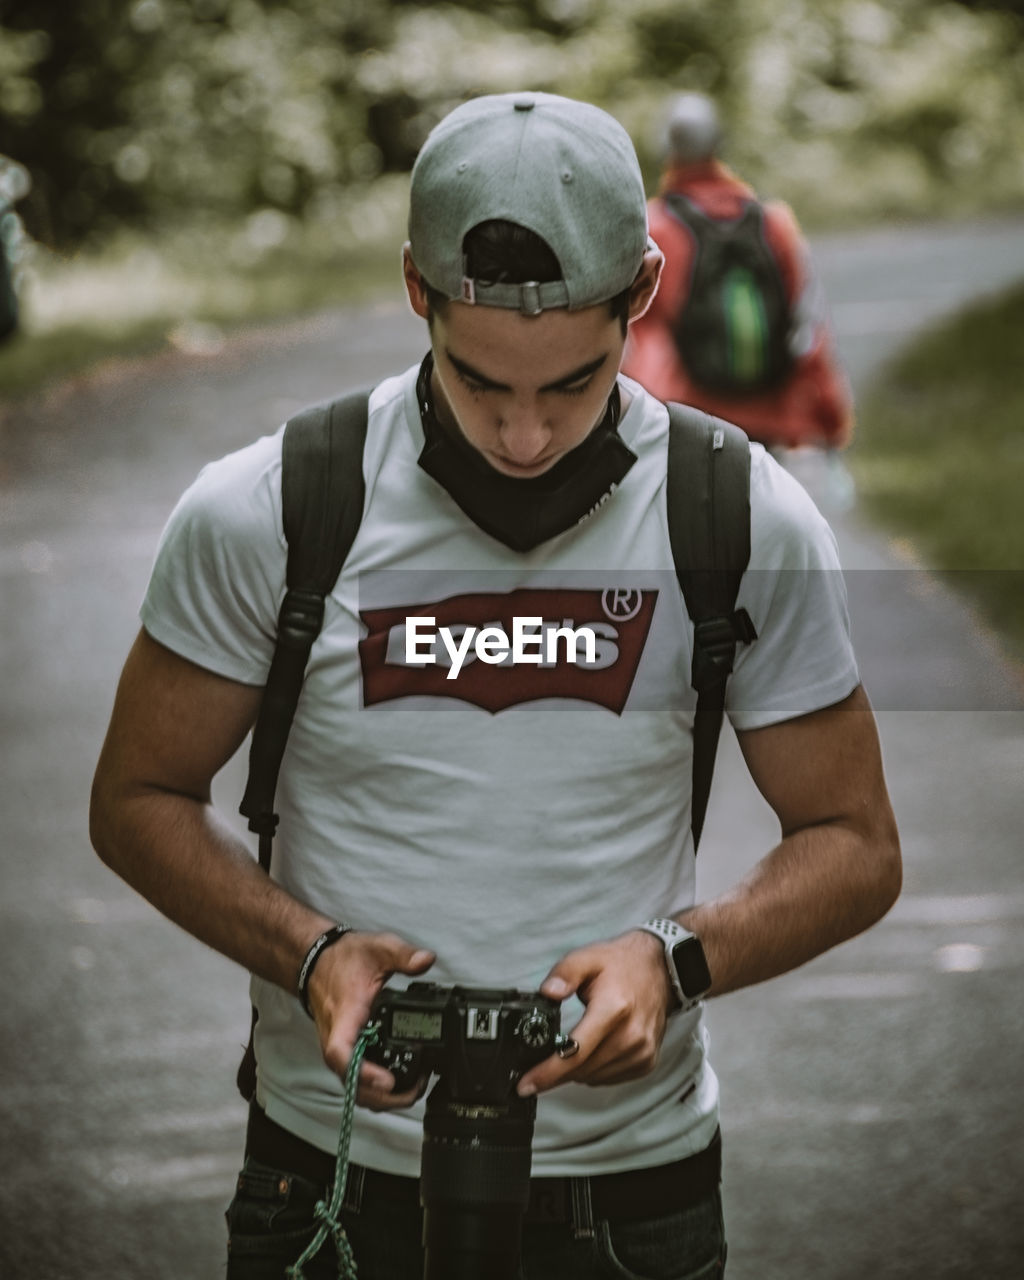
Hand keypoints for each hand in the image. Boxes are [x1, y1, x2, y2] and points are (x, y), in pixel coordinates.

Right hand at [305, 929, 435, 1109]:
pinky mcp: (344, 1050)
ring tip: (413, 1090)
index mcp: (344, 1017)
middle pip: (350, 1083)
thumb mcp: (378, 949)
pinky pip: (355, 1078)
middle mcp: (336, 1039)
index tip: (389, 1080)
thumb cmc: (344, 958)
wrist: (317, 961)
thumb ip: (403, 955)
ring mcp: (339, 1048)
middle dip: (382, 1096)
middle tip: (415, 1090)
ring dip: (380, 1097)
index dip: (363, 1073)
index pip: (342, 1054)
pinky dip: (374, 1088)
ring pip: (352, 1086)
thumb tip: (426, 960)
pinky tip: (399, 1082)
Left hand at [516, 929, 673, 1096]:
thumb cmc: (622, 964)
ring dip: (575, 1070)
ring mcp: (642, 1052)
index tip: (525, 1084)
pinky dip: (593, 1070)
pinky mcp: (647, 1061)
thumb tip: (548, 992)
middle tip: (537, 1064)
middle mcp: (631, 1036)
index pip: (575, 1052)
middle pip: (581, 1069)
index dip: (547, 1072)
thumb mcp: (588, 957)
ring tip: (569, 1047)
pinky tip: (591, 1050)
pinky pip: (609, 1078)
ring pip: (593, 1077)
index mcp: (614, 1009)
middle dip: (555, 1071)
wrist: (661, 969)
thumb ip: (564, 973)